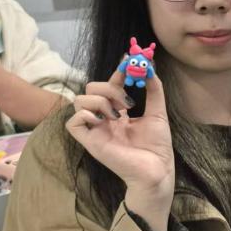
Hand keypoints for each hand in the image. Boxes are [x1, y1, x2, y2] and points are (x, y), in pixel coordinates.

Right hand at [66, 66, 174, 230]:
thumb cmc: (157, 147)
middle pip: (90, 88)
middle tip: (128, 101)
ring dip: (99, 100)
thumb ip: (155, 90)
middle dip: (108, 86)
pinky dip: (85, 115)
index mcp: (118, 113)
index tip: (128, 60)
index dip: (117, 72)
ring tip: (118, 114)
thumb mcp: (158, 113)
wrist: (157, 170)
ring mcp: (96, 130)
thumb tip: (150, 68)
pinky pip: (72, 123)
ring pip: (79, 101)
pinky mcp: (91, 143)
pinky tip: (104, 121)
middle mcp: (104, 119)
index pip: (110, 85)